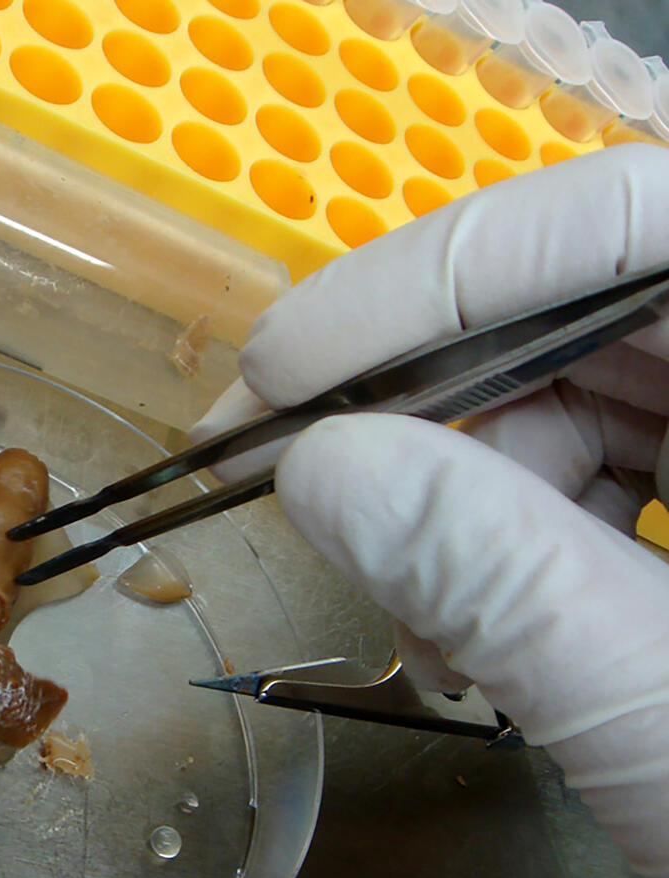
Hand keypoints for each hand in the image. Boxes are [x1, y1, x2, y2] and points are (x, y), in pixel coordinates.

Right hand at [192, 144, 668, 877]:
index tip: (287, 364)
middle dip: (427, 394)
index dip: (450, 271)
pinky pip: (606, 451)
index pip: (644, 218)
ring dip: (463, 482)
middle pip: (596, 298)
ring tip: (420, 611)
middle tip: (290, 473)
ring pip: (586, 378)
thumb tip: (319, 467)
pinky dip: (513, 523)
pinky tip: (479, 617)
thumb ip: (507, 583)